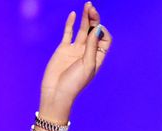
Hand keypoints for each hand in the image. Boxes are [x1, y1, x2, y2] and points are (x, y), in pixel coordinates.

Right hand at [39, 2, 113, 121]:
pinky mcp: (63, 49)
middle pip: (94, 31)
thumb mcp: (87, 65)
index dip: (102, 31)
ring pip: (82, 30)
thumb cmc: (74, 83)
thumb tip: (97, 29)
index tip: (97, 29)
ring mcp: (75, 49)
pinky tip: (74, 14)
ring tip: (87, 6)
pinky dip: (70, 24)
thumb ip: (92, 47)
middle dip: (94, 19)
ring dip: (85, 18)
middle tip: (92, 8)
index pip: (104, 39)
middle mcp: (88, 52)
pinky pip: (68, 33)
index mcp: (97, 57)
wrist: (56, 92)